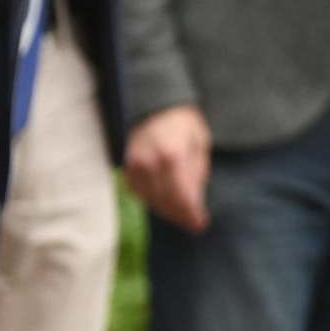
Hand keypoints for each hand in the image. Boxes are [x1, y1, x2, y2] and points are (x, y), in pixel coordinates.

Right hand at [124, 104, 211, 233]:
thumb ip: (197, 174)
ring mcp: (136, 167)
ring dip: (169, 212)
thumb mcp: (200, 144)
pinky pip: (141, 194)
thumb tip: (195, 203)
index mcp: (173, 156)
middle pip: (167, 203)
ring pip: (152, 202)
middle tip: (195, 225)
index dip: (192, 215)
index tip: (201, 224)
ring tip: (184, 216)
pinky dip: (154, 202)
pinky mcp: (127, 169)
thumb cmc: (184, 124)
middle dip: (182, 216)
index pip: (182, 197)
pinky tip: (166, 204)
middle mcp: (150, 164)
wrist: (155, 105)